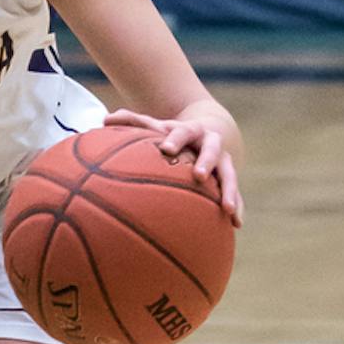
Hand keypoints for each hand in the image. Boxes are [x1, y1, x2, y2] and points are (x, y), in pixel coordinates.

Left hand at [107, 95, 242, 221]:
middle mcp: (210, 143)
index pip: (182, 131)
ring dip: (229, 189)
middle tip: (199, 176)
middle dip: (206, 161)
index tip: (165, 148)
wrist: (206, 133)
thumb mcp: (156, 126)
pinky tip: (236, 224)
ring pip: (229, 173)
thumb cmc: (172, 135)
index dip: (175, 139)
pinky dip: (238, 207)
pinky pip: (235, 193)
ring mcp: (223, 160)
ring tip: (226, 208)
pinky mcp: (228, 178)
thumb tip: (105, 119)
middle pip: (212, 149)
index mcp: (190, 130)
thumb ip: (132, 122)